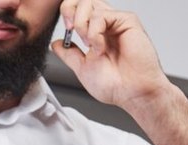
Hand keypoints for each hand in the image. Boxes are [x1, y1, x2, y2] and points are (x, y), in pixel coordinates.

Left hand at [51, 0, 171, 110]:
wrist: (131, 93)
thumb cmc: (114, 85)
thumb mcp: (82, 68)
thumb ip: (69, 54)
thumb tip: (57, 43)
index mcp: (96, 32)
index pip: (78, 8)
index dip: (67, 11)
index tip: (66, 30)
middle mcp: (106, 24)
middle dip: (69, 9)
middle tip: (70, 29)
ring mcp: (116, 21)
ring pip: (89, 3)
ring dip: (81, 25)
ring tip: (90, 46)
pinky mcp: (127, 21)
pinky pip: (101, 15)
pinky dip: (94, 33)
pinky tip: (100, 48)